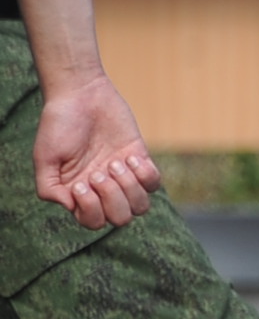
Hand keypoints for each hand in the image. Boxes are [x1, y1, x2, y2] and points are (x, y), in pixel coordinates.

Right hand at [34, 76, 159, 228]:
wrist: (82, 96)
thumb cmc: (59, 125)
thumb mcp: (44, 158)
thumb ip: (50, 189)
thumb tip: (71, 207)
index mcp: (79, 193)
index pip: (93, 222)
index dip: (91, 208)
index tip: (82, 182)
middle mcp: (102, 189)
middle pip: (120, 219)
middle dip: (112, 198)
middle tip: (99, 171)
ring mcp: (123, 176)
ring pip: (141, 207)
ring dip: (129, 187)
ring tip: (115, 162)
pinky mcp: (139, 160)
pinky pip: (154, 184)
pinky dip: (145, 175)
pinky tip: (130, 157)